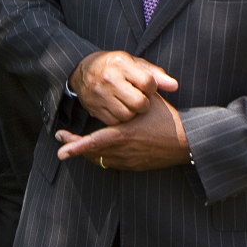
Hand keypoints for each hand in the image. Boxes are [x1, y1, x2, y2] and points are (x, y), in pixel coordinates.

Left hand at [55, 93, 188, 170]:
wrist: (186, 143)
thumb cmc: (168, 119)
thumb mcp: (150, 102)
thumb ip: (133, 92)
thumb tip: (120, 80)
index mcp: (125, 134)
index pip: (94, 142)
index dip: (76, 146)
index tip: (60, 148)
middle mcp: (124, 151)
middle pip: (92, 154)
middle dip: (74, 148)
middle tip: (61, 141)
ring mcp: (129, 161)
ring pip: (100, 160)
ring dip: (87, 153)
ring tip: (74, 144)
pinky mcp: (134, 166)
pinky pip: (111, 164)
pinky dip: (101, 157)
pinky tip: (96, 150)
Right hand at [69, 50, 177, 125]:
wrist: (82, 70)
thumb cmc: (115, 66)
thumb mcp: (134, 63)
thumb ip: (156, 74)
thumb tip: (175, 86)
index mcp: (121, 63)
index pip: (148, 83)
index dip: (152, 89)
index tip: (146, 87)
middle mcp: (109, 78)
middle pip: (139, 103)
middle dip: (143, 104)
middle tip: (139, 99)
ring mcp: (100, 94)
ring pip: (127, 115)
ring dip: (131, 113)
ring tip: (128, 104)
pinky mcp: (93, 107)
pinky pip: (114, 122)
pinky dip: (119, 118)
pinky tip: (118, 109)